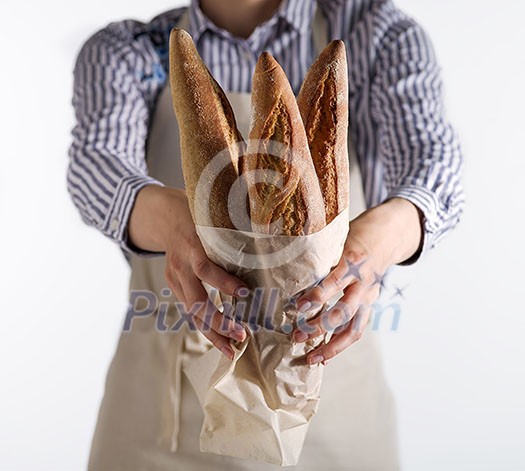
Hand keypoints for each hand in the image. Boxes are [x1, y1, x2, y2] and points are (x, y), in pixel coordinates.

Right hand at [129, 185, 246, 359]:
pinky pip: (189, 310)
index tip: (245, 292)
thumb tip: (266, 239)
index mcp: (191, 246)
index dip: (224, 283)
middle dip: (219, 323)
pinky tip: (220, 339)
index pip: (206, 269)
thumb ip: (230, 230)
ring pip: (191, 312)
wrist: (162, 217)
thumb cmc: (196, 214)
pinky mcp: (173, 285)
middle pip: (197, 301)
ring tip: (231, 351)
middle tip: (242, 336)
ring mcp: (174, 278)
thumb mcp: (210, 217)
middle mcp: (181, 266)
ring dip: (212, 334)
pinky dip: (205, 325)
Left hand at [292, 198, 422, 364]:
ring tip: (311, 358)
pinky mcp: (370, 305)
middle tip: (296, 336)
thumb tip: (287, 267)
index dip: (317, 296)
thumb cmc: (356, 236)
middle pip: (344, 311)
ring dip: (332, 346)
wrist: (388, 237)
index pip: (334, 282)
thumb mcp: (338, 238)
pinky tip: (325, 355)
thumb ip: (320, 255)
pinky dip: (340, 344)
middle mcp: (363, 282)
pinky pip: (356, 329)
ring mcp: (368, 296)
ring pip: (354, 328)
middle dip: (319, 327)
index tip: (299, 306)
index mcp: (353, 261)